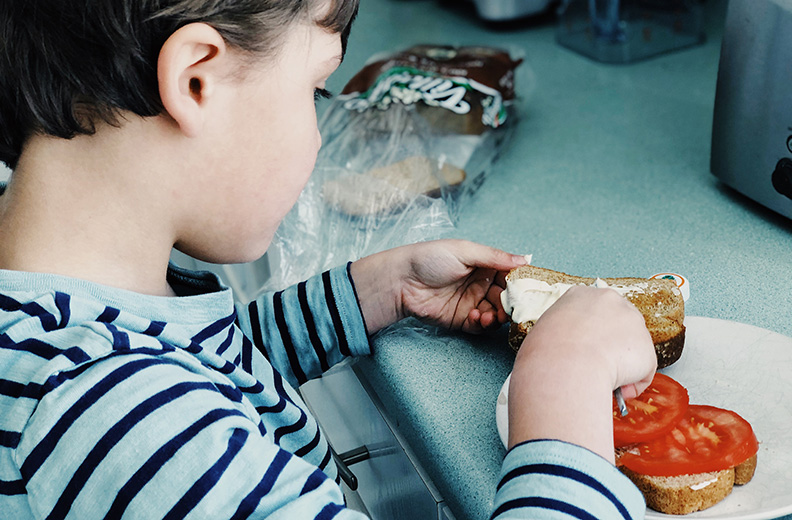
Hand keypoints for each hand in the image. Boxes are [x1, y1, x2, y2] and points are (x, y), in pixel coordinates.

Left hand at [350, 239, 527, 334]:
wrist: (401, 281)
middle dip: (511, 304)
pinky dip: (481, 325)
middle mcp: (481, 284)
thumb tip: (526, 259)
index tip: (530, 290)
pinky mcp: (461, 319)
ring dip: (497, 317)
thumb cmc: (429, 258)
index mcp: (484, 264)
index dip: (521, 283)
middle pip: (506, 298)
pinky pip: (479, 326)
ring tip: (489, 315)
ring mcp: (471, 302)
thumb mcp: (464, 251)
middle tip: (511, 308)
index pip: (510, 275)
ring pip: (495, 314)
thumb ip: (495, 257)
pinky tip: (475, 318)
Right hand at [507, 286, 655, 460]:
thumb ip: (561, 335)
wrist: (564, 364)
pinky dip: (632, 384)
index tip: (586, 349)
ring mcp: (631, 321)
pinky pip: (642, 372)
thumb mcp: (543, 333)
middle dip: (611, 348)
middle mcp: (608, 300)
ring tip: (603, 382)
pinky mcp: (646, 347)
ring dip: (621, 368)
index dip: (591, 333)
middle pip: (617, 325)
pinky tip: (616, 389)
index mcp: (578, 295)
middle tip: (597, 369)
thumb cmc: (545, 353)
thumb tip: (567, 353)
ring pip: (631, 349)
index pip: (592, 311)